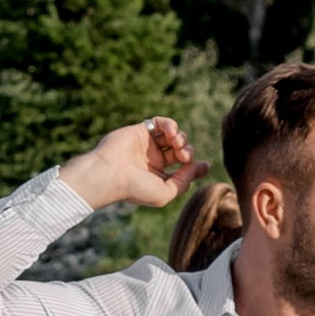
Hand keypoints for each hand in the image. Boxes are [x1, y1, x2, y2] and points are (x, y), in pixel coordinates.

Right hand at [61, 117, 191, 212]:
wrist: (110, 173)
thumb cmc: (136, 188)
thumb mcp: (166, 193)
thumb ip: (185, 181)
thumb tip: (200, 166)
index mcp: (158, 176)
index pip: (182, 168)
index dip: (195, 166)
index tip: (204, 165)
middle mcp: (153, 160)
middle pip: (180, 150)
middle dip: (187, 151)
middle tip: (184, 156)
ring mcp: (147, 145)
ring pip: (173, 135)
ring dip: (181, 138)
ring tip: (176, 144)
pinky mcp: (140, 131)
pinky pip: (161, 122)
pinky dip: (170, 124)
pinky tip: (170, 132)